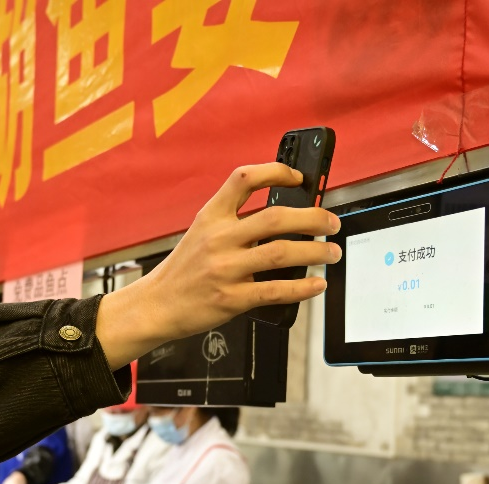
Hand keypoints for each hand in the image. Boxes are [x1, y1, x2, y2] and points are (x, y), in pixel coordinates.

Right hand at [95, 163, 340, 368]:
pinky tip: (317, 284)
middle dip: (312, 218)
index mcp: (211, 216)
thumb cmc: (183, 271)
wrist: (156, 305)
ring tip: (332, 253)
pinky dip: (302, 287)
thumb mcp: (200, 233)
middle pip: (275, 218)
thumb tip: (282, 218)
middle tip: (331, 223)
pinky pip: (275, 290)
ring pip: (281, 253)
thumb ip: (233, 222)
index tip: (299, 179)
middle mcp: (218, 239)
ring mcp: (225, 269)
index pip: (244, 179)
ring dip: (315, 251)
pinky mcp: (231, 298)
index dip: (276, 172)